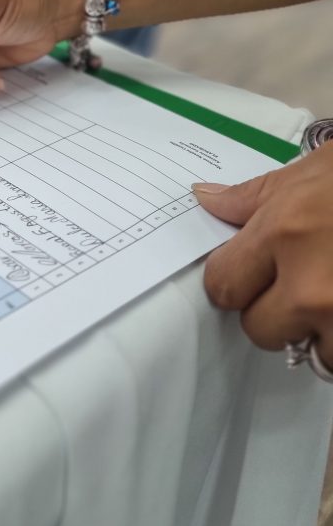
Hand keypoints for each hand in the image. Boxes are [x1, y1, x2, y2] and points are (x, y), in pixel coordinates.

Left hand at [194, 141, 332, 367]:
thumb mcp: (309, 173)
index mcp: (285, 234)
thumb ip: (252, 197)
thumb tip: (205, 199)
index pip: (223, 284)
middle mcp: (312, 286)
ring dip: (322, 332)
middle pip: (260, 329)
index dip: (232, 279)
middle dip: (273, 310)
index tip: (246, 273)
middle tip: (298, 282)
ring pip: (315, 352)